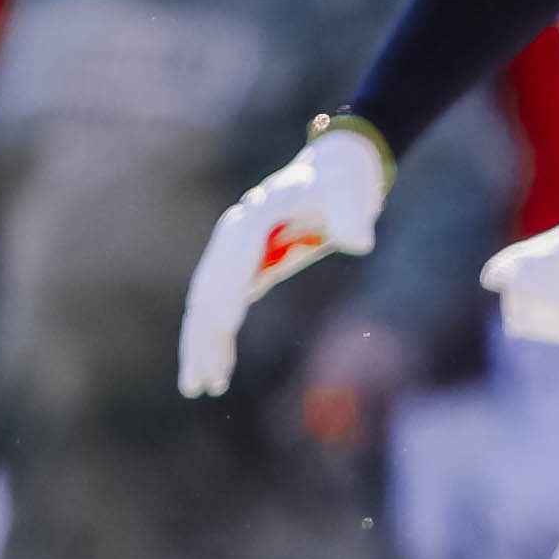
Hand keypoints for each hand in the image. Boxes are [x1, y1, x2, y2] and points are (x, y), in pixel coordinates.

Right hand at [178, 119, 389, 397]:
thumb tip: (360, 242)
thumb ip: (353, 214)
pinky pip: (222, 309)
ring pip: (206, 307)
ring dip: (201, 346)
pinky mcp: (245, 269)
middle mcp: (233, 237)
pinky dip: (217, 339)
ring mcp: (233, 254)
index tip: (224, 328)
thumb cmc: (343, 181)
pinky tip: (217, 370)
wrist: (335, 170)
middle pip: (207, 292)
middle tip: (199, 381)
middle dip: (202, 336)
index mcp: (252, 219)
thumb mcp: (350, 191)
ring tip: (199, 388)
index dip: (227, 294)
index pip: (234, 262)